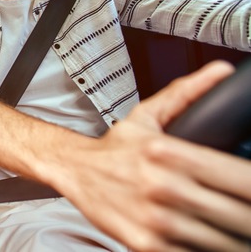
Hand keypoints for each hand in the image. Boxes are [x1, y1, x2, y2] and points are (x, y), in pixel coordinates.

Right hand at [58, 61, 250, 250]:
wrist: (72, 170)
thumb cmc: (113, 148)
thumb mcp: (149, 116)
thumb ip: (188, 94)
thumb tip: (223, 71)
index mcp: (171, 153)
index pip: (242, 179)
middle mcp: (165, 187)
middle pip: (239, 215)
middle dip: (250, 219)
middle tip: (247, 213)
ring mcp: (157, 220)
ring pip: (223, 241)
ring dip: (235, 237)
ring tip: (234, 228)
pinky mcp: (147, 244)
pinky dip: (206, 248)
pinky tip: (208, 238)